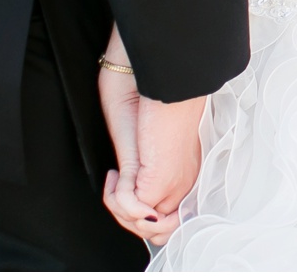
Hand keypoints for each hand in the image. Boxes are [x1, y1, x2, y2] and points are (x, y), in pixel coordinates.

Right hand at [97, 29, 180, 243]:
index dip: (137, 214)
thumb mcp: (136, 136)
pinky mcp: (162, 175)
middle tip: (114, 185)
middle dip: (126, 216)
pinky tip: (114, 176)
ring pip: (145, 225)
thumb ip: (136, 167)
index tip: (119, 185)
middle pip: (157, 229)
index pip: (168, 216)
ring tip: (113, 181)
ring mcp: (176, 180)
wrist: (158, 68)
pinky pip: (137, 210)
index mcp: (181, 167)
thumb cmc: (145, 90)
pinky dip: (118, 200)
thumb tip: (131, 193)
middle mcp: (183, 178)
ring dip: (119, 210)